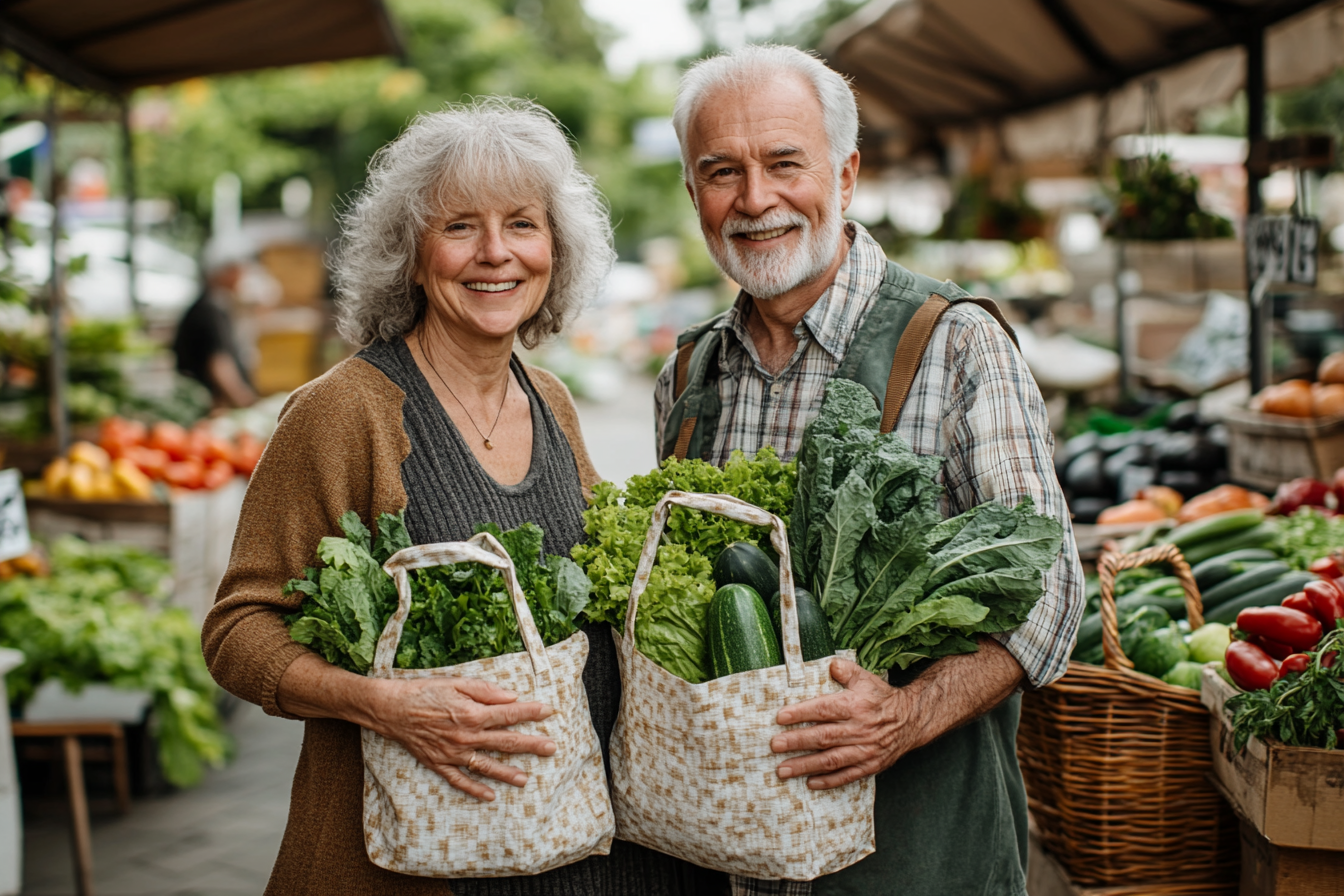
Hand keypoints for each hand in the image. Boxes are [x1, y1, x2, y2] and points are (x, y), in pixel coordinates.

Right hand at [368, 676, 556, 800]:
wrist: (392, 709)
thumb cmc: (425, 692)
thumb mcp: (456, 682)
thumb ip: (485, 691)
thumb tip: (511, 697)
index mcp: (472, 714)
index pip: (509, 714)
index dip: (531, 713)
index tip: (549, 711)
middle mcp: (466, 736)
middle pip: (505, 742)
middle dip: (531, 745)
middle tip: (552, 749)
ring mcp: (453, 753)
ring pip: (486, 766)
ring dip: (507, 773)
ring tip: (526, 780)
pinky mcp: (440, 764)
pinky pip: (460, 780)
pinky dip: (475, 789)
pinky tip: (490, 796)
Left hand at [771, 658, 926, 789]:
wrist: (912, 720)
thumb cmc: (882, 698)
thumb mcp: (865, 678)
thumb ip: (845, 670)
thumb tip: (830, 665)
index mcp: (855, 706)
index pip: (824, 709)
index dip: (802, 713)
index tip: (780, 717)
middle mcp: (859, 729)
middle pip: (823, 737)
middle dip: (797, 742)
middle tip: (775, 745)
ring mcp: (865, 750)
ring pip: (831, 760)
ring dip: (805, 766)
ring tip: (783, 770)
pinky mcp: (871, 765)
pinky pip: (847, 776)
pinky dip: (829, 781)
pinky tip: (810, 783)